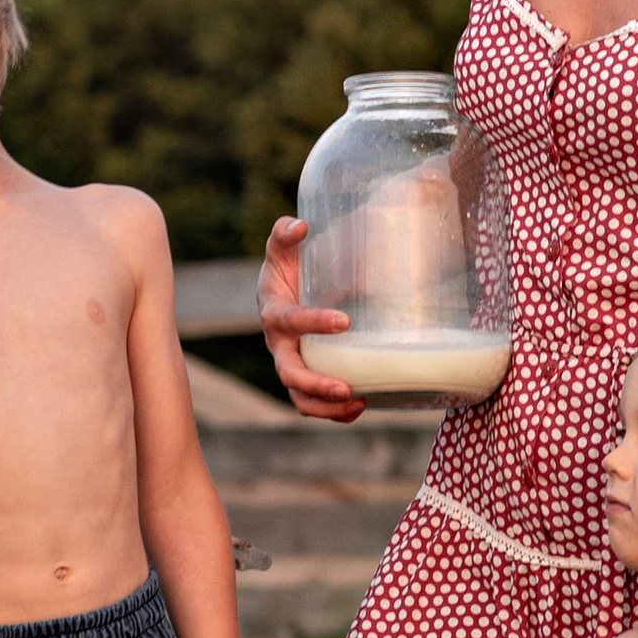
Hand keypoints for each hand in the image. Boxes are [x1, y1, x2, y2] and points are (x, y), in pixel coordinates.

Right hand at [259, 216, 366, 425]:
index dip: (312, 323)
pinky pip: (315, 403)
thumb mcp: (282, 248)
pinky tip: (364, 404)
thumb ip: (284, 233)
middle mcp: (279, 345)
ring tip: (358, 402)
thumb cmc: (288, 267)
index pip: (288, 322)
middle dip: (315, 384)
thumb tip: (299, 225)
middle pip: (288, 373)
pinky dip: (335, 411)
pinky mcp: (307, 376)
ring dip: (326, 407)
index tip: (344, 321)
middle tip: (346, 387)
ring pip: (299, 397)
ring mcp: (292, 363)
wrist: (287, 291)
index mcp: (273, 312)